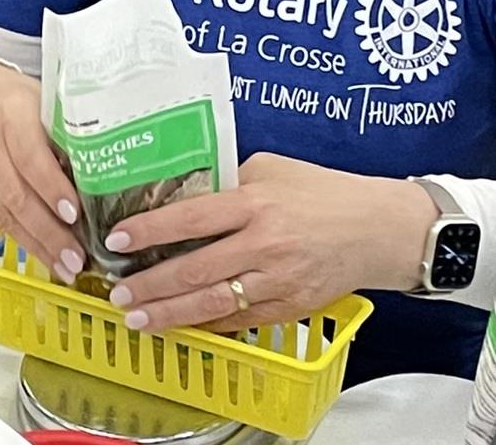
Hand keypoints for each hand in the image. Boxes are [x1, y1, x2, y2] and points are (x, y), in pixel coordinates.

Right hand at [0, 62, 85, 282]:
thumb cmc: (19, 101)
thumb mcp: (46, 105)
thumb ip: (66, 137)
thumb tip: (102, 181)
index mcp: (11, 112)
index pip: (30, 156)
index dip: (52, 188)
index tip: (75, 215)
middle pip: (15, 193)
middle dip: (48, 231)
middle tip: (76, 257)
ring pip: (1, 212)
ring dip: (35, 244)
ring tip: (64, 266)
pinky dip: (18, 238)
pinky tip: (41, 254)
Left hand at [103, 153, 439, 332]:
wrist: (379, 229)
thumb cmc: (326, 193)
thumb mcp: (273, 169)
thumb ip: (229, 180)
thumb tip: (184, 191)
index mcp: (256, 202)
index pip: (191, 217)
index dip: (149, 230)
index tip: (116, 239)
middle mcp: (264, 243)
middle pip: (194, 269)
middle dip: (150, 284)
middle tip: (118, 292)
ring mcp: (277, 280)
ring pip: (213, 304)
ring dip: (170, 315)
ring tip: (138, 319)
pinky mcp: (289, 307)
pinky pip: (239, 322)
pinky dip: (208, 326)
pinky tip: (182, 327)